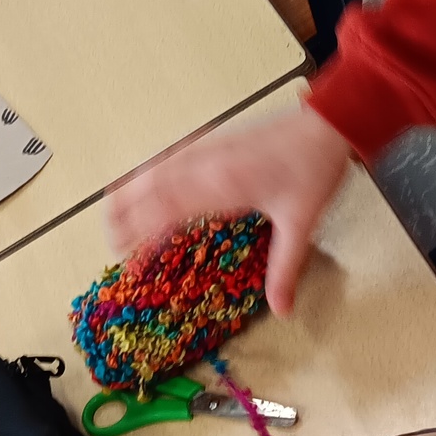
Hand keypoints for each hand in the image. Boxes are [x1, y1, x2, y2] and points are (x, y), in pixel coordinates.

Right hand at [104, 105, 352, 315]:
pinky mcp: (216, 140)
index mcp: (222, 186)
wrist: (326, 125)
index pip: (167, 211)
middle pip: (151, 188)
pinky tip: (145, 175)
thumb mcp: (301, 224)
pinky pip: (172, 155)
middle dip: (126, 212)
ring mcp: (209, 149)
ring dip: (132, 188)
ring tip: (112, 208)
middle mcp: (207, 165)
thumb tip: (282, 309)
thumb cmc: (313, 171)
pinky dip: (151, 167)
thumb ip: (286, 269)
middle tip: (109, 238)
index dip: (141, 233)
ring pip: (157, 168)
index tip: (125, 253)